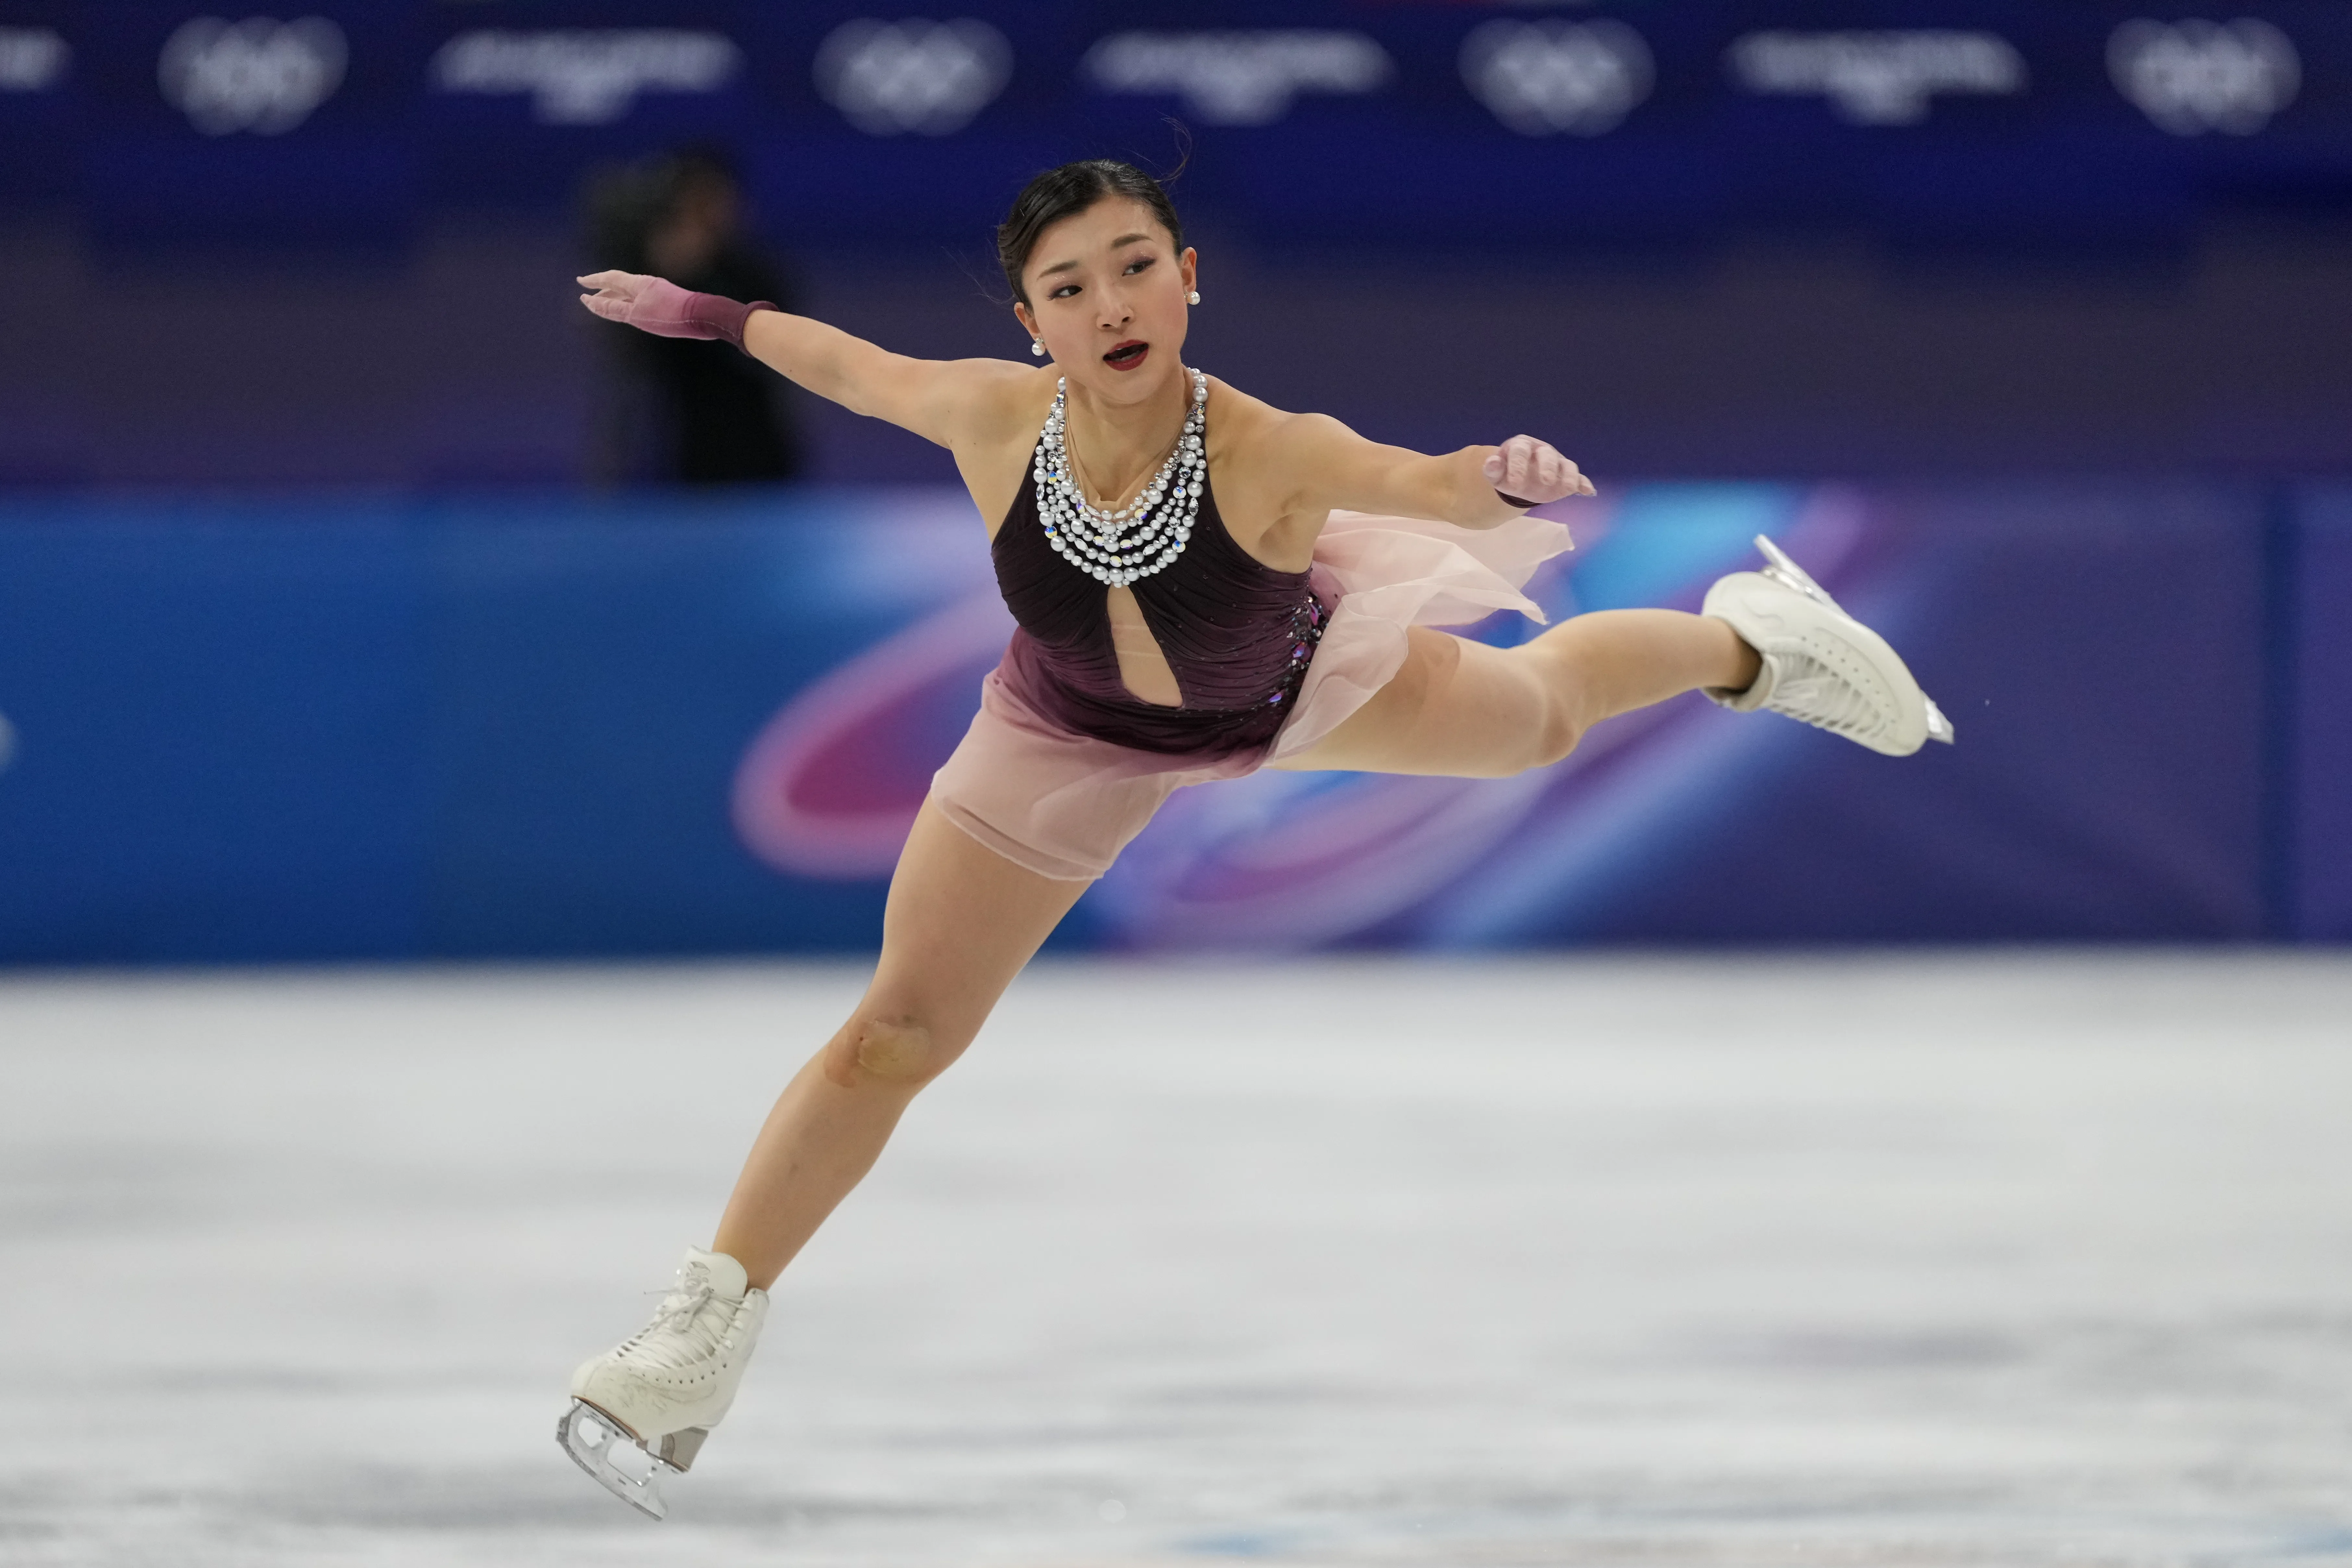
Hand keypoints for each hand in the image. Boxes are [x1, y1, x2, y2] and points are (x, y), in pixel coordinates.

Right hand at [576, 270, 713, 338]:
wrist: (702, 316)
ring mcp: (658, 291)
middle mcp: (646, 284)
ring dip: (617, 296)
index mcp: (637, 284)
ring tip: (607, 302)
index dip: (594, 280)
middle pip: (620, 284)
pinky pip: (641, 298)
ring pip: (631, 292)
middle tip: (590, 293)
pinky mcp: (667, 300)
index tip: (581, 281)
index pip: (610, 278)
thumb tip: (590, 301)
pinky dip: (630, 302)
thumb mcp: (635, 314)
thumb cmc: (669, 316)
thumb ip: (612, 308)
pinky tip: (633, 309)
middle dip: (603, 289)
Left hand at [1482, 435, 1593, 503]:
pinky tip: (1588, 491)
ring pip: (1566, 464)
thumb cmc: (1507, 473)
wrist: (1520, 479)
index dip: (1518, 466)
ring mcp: (1556, 462)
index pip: (1520, 451)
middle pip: (1547, 454)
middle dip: (1547, 467)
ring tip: (1568, 488)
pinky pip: (1578, 477)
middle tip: (1546, 481)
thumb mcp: (1496, 474)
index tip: (1515, 484)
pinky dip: (1583, 483)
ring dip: (1568, 475)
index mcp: (1521, 446)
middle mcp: (1541, 451)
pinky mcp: (1566, 475)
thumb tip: (1492, 463)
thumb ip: (1493, 469)